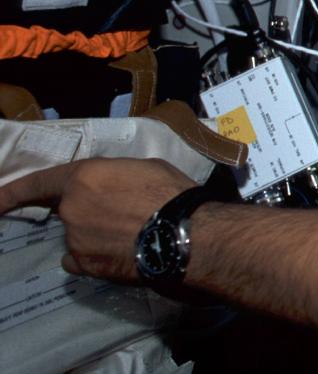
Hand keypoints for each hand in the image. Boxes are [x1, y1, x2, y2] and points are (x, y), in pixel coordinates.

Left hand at [0, 158, 195, 281]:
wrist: (185, 234)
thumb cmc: (170, 193)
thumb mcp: (144, 169)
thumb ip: (114, 177)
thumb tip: (110, 189)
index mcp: (83, 178)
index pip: (38, 183)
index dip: (12, 191)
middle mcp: (71, 209)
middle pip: (67, 209)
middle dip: (88, 210)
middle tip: (124, 212)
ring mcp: (74, 239)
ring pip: (78, 234)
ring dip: (96, 233)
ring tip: (132, 234)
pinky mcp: (85, 265)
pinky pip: (80, 258)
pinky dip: (94, 255)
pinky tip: (119, 252)